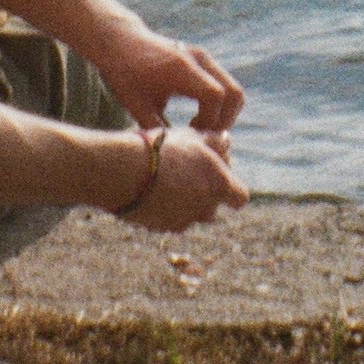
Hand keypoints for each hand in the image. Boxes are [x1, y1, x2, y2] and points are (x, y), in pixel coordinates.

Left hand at [90, 22, 245, 144]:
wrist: (121, 41)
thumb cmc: (124, 73)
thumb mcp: (135, 105)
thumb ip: (156, 128)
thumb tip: (173, 154)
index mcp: (181, 69)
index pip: (215, 96)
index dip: (209, 121)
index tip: (192, 135)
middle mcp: (198, 59)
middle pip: (234, 93)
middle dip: (224, 121)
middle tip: (204, 137)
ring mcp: (204, 58)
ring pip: (234, 90)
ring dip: (225, 114)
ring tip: (201, 128)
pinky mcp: (204, 61)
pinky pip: (225, 85)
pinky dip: (221, 105)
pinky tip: (198, 117)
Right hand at [120, 127, 250, 232]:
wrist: (123, 171)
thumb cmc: (160, 149)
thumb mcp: (192, 136)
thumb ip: (215, 142)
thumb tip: (226, 141)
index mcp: (219, 186)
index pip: (240, 198)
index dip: (231, 187)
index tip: (216, 175)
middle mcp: (204, 209)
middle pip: (212, 208)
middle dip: (204, 194)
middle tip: (185, 173)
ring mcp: (181, 221)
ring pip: (189, 215)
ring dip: (183, 204)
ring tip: (164, 181)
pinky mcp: (159, 228)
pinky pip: (167, 220)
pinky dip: (163, 210)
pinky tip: (148, 191)